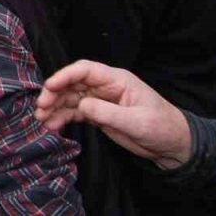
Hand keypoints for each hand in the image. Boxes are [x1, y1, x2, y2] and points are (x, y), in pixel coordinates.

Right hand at [35, 60, 192, 169]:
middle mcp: (105, 87)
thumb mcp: (136, 121)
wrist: (173, 146)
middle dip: (54, 93)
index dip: (65, 75)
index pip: (85, 70)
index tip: (50, 87)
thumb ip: (107, 112)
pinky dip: (63, 117)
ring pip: (70, 98)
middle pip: (72, 83)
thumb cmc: (161, 128)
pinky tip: (53, 124)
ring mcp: (100, 100)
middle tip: (41, 107)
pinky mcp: (98, 115)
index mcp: (117, 80)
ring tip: (42, 119)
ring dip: (55, 107)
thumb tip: (81, 105)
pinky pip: (75, 112)